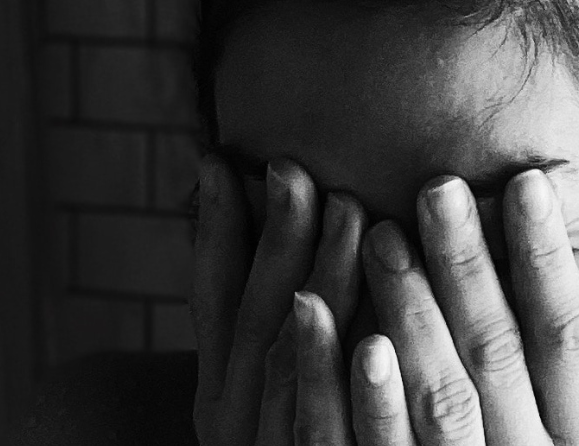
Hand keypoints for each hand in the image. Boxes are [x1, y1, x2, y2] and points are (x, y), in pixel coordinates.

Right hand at [194, 156, 366, 445]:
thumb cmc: (295, 443)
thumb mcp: (269, 402)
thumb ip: (283, 339)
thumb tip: (303, 253)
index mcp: (216, 395)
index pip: (210, 297)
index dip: (212, 228)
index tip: (217, 161)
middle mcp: (230, 418)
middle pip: (253, 312)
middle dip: (275, 233)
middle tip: (295, 167)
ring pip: (285, 354)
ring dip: (320, 277)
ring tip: (347, 209)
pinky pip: (317, 419)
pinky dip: (329, 367)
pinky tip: (368, 331)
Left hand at [321, 169, 578, 445]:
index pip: (569, 334)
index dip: (549, 258)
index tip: (528, 179)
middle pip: (498, 354)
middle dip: (467, 266)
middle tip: (437, 187)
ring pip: (437, 399)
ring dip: (406, 313)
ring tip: (373, 234)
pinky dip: (350, 390)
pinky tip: (328, 327)